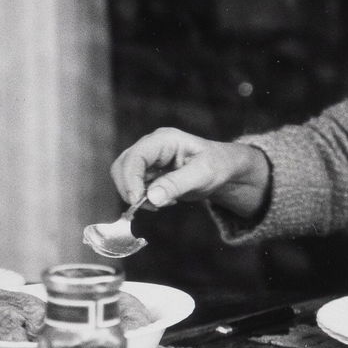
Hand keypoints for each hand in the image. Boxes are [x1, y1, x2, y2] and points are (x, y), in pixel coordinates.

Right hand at [109, 127, 271, 217]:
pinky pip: (135, 187)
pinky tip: (164, 202)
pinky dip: (144, 199)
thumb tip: (152, 197)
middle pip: (123, 166)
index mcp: (163, 140)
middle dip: (129, 189)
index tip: (137, 201)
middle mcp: (151, 147)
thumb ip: (177, 184)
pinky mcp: (149, 174)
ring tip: (161, 204)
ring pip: (125, 178)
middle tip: (149, 207)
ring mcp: (149, 160)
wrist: (224, 170)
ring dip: (136, 196)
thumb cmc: (218, 165)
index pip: (135, 156)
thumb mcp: (203, 175)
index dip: (131, 179)